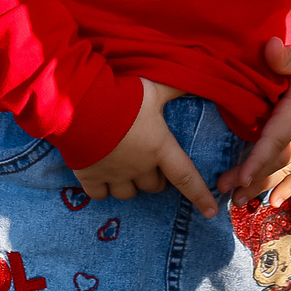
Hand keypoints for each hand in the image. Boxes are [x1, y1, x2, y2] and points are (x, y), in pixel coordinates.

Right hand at [71, 80, 218, 216]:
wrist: (80, 105)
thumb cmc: (122, 95)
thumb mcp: (153, 88)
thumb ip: (174, 88)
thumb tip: (198, 78)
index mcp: (159, 147)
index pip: (186, 177)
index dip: (200, 195)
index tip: (210, 211)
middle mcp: (139, 167)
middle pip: (155, 186)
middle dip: (156, 177)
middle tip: (150, 162)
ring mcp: (114, 175)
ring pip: (129, 194)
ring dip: (131, 185)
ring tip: (125, 169)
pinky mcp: (90, 177)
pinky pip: (101, 195)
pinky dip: (103, 189)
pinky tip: (102, 176)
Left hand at [215, 39, 290, 206]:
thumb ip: (286, 56)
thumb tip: (270, 47)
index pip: (278, 139)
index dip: (260, 158)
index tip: (242, 176)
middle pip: (278, 162)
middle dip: (252, 178)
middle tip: (226, 191)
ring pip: (287, 172)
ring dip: (263, 187)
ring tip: (238, 201)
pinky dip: (287, 189)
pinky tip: (273, 203)